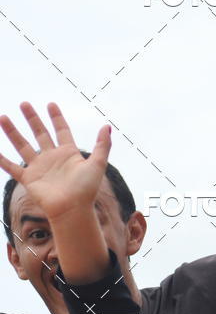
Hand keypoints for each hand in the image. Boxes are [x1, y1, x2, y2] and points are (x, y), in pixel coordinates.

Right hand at [0, 102, 110, 223]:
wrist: (72, 210)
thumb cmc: (86, 190)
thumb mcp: (98, 164)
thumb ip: (102, 145)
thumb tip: (107, 126)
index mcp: (69, 154)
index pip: (62, 131)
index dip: (56, 118)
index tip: (50, 104)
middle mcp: (52, 158)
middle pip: (40, 134)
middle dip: (32, 119)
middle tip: (24, 104)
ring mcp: (40, 168)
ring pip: (23, 146)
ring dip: (13, 132)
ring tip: (3, 117)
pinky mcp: (29, 179)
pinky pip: (12, 167)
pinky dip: (2, 160)